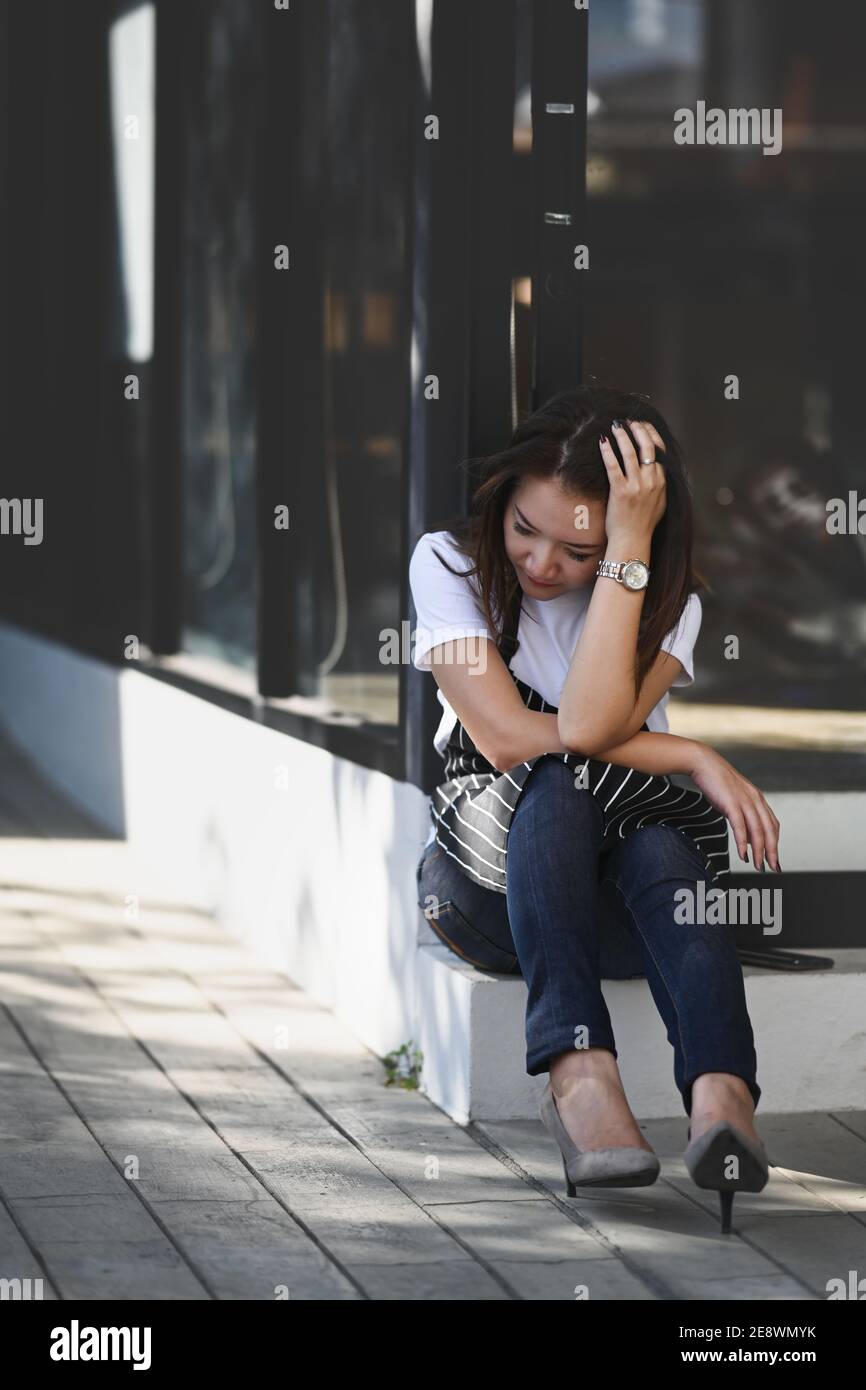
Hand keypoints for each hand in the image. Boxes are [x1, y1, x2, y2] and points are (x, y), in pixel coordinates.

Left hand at [599, 419, 666, 550]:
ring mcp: (636, 486)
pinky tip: (602, 441)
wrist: (633, 541)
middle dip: (638, 429)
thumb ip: (660, 486)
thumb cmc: (644, 525)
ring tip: (615, 426)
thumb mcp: (660, 503)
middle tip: (628, 421)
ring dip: (622, 435)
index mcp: (662, 482)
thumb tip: (657, 471)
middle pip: (647, 446)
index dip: (650, 434)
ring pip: (630, 453)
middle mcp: (651, 481)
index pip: (659, 450)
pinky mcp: (620, 492)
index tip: (642, 426)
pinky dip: (608, 451)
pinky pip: (613, 466)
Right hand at [688, 746, 780, 871]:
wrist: (703, 763)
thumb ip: (742, 816)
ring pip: (757, 831)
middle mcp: (755, 800)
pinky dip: (743, 843)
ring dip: (759, 851)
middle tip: (773, 868)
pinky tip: (743, 855)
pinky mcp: (731, 803)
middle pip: (769, 830)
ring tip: (758, 866)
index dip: (775, 843)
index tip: (774, 859)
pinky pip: (740, 827)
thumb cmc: (716, 782)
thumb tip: (746, 837)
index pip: (772, 825)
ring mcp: (744, 801)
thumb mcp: (733, 800)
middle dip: (772, 852)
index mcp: (758, 799)